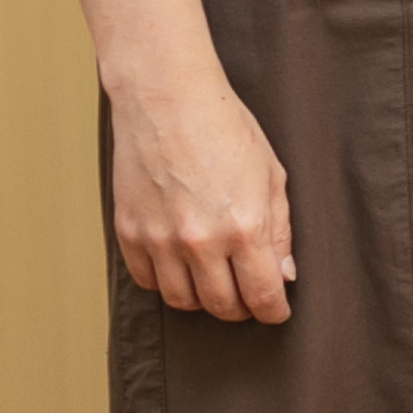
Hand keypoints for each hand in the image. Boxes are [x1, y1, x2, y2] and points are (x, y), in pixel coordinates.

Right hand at [108, 65, 293, 320]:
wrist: (167, 100)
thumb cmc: (227, 129)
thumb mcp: (272, 175)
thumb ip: (279, 230)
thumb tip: (284, 275)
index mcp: (244, 227)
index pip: (261, 295)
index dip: (273, 311)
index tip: (277, 312)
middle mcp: (199, 240)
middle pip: (221, 306)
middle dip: (241, 309)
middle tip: (249, 298)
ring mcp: (159, 239)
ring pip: (181, 300)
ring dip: (203, 300)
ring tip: (216, 283)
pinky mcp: (128, 232)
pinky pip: (147, 281)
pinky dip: (167, 282)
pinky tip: (182, 268)